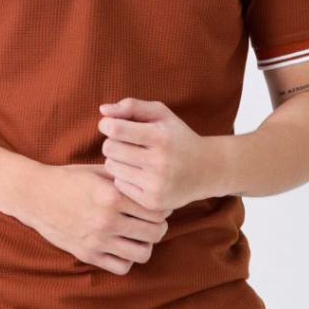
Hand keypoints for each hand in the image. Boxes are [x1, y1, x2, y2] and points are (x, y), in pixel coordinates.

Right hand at [26, 163, 172, 275]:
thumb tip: (152, 182)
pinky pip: (122, 267)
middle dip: (159, 225)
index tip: (159, 205)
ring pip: (143, 253)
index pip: (156, 208)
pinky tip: (123, 246)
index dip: (163, 207)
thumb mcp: (98, 171)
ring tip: (140, 235)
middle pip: (155, 231)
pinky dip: (128, 259)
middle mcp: (107, 220)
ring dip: (146, 244)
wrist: (35, 195)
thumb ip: (125, 177)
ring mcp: (98, 240)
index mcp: (112, 196)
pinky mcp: (88, 254)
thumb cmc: (69, 179)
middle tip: (154, 221)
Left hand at [98, 98, 212, 210]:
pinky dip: (124, 177)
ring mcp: (156, 185)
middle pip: (109, 148)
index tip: (112, 125)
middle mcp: (159, 162)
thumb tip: (102, 111)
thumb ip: (131, 107)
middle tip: (125, 143)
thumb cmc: (176, 136)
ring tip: (133, 157)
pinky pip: (119, 185)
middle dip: (112, 142)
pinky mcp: (153, 202)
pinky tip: (138, 174)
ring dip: (117, 160)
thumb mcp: (161, 114)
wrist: (206, 170)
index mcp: (161, 137)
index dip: (107, 124)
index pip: (115, 129)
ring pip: (111, 167)